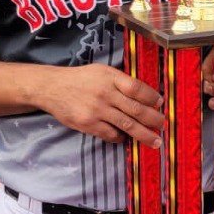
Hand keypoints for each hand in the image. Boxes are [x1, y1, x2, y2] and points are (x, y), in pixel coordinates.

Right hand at [40, 65, 163, 146]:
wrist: (51, 88)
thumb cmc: (80, 79)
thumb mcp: (101, 72)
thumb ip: (120, 81)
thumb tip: (146, 95)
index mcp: (110, 77)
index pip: (137, 88)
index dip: (152, 97)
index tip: (160, 103)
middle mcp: (105, 93)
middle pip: (136, 109)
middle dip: (153, 120)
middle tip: (162, 125)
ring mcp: (97, 110)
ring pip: (127, 125)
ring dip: (144, 135)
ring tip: (155, 141)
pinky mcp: (88, 124)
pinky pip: (111, 134)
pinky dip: (121, 137)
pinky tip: (127, 138)